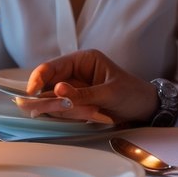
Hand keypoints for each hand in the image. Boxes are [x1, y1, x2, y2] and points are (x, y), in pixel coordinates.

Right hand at [16, 50, 158, 124]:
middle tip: (68, 110)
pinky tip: (94, 115)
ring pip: (54, 102)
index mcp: (82, 60)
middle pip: (48, 86)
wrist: (146, 109)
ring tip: (95, 113)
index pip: (51, 67)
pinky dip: (74, 117)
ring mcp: (73, 90)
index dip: (38, 79)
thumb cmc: (132, 94)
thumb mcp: (109, 93)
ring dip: (69, 111)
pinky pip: (63, 111)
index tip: (31, 94)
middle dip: (56, 101)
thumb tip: (58, 90)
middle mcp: (74, 73)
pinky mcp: (75, 104)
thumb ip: (82, 94)